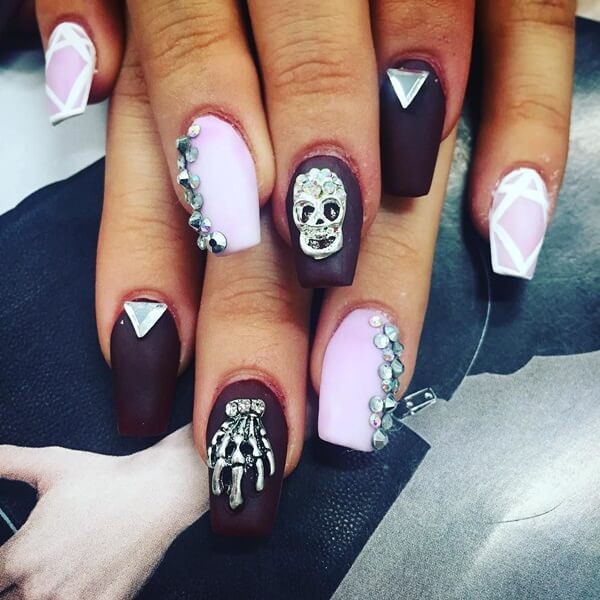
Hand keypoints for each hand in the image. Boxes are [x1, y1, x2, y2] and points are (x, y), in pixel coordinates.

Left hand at [0, 427, 207, 599]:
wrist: (158, 492)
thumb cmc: (108, 480)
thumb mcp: (51, 464)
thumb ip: (8, 462)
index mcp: (21, 556)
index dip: (1, 565)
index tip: (10, 559)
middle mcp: (41, 587)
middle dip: (16, 584)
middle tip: (39, 561)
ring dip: (43, 594)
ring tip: (61, 571)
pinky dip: (77, 597)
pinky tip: (84, 581)